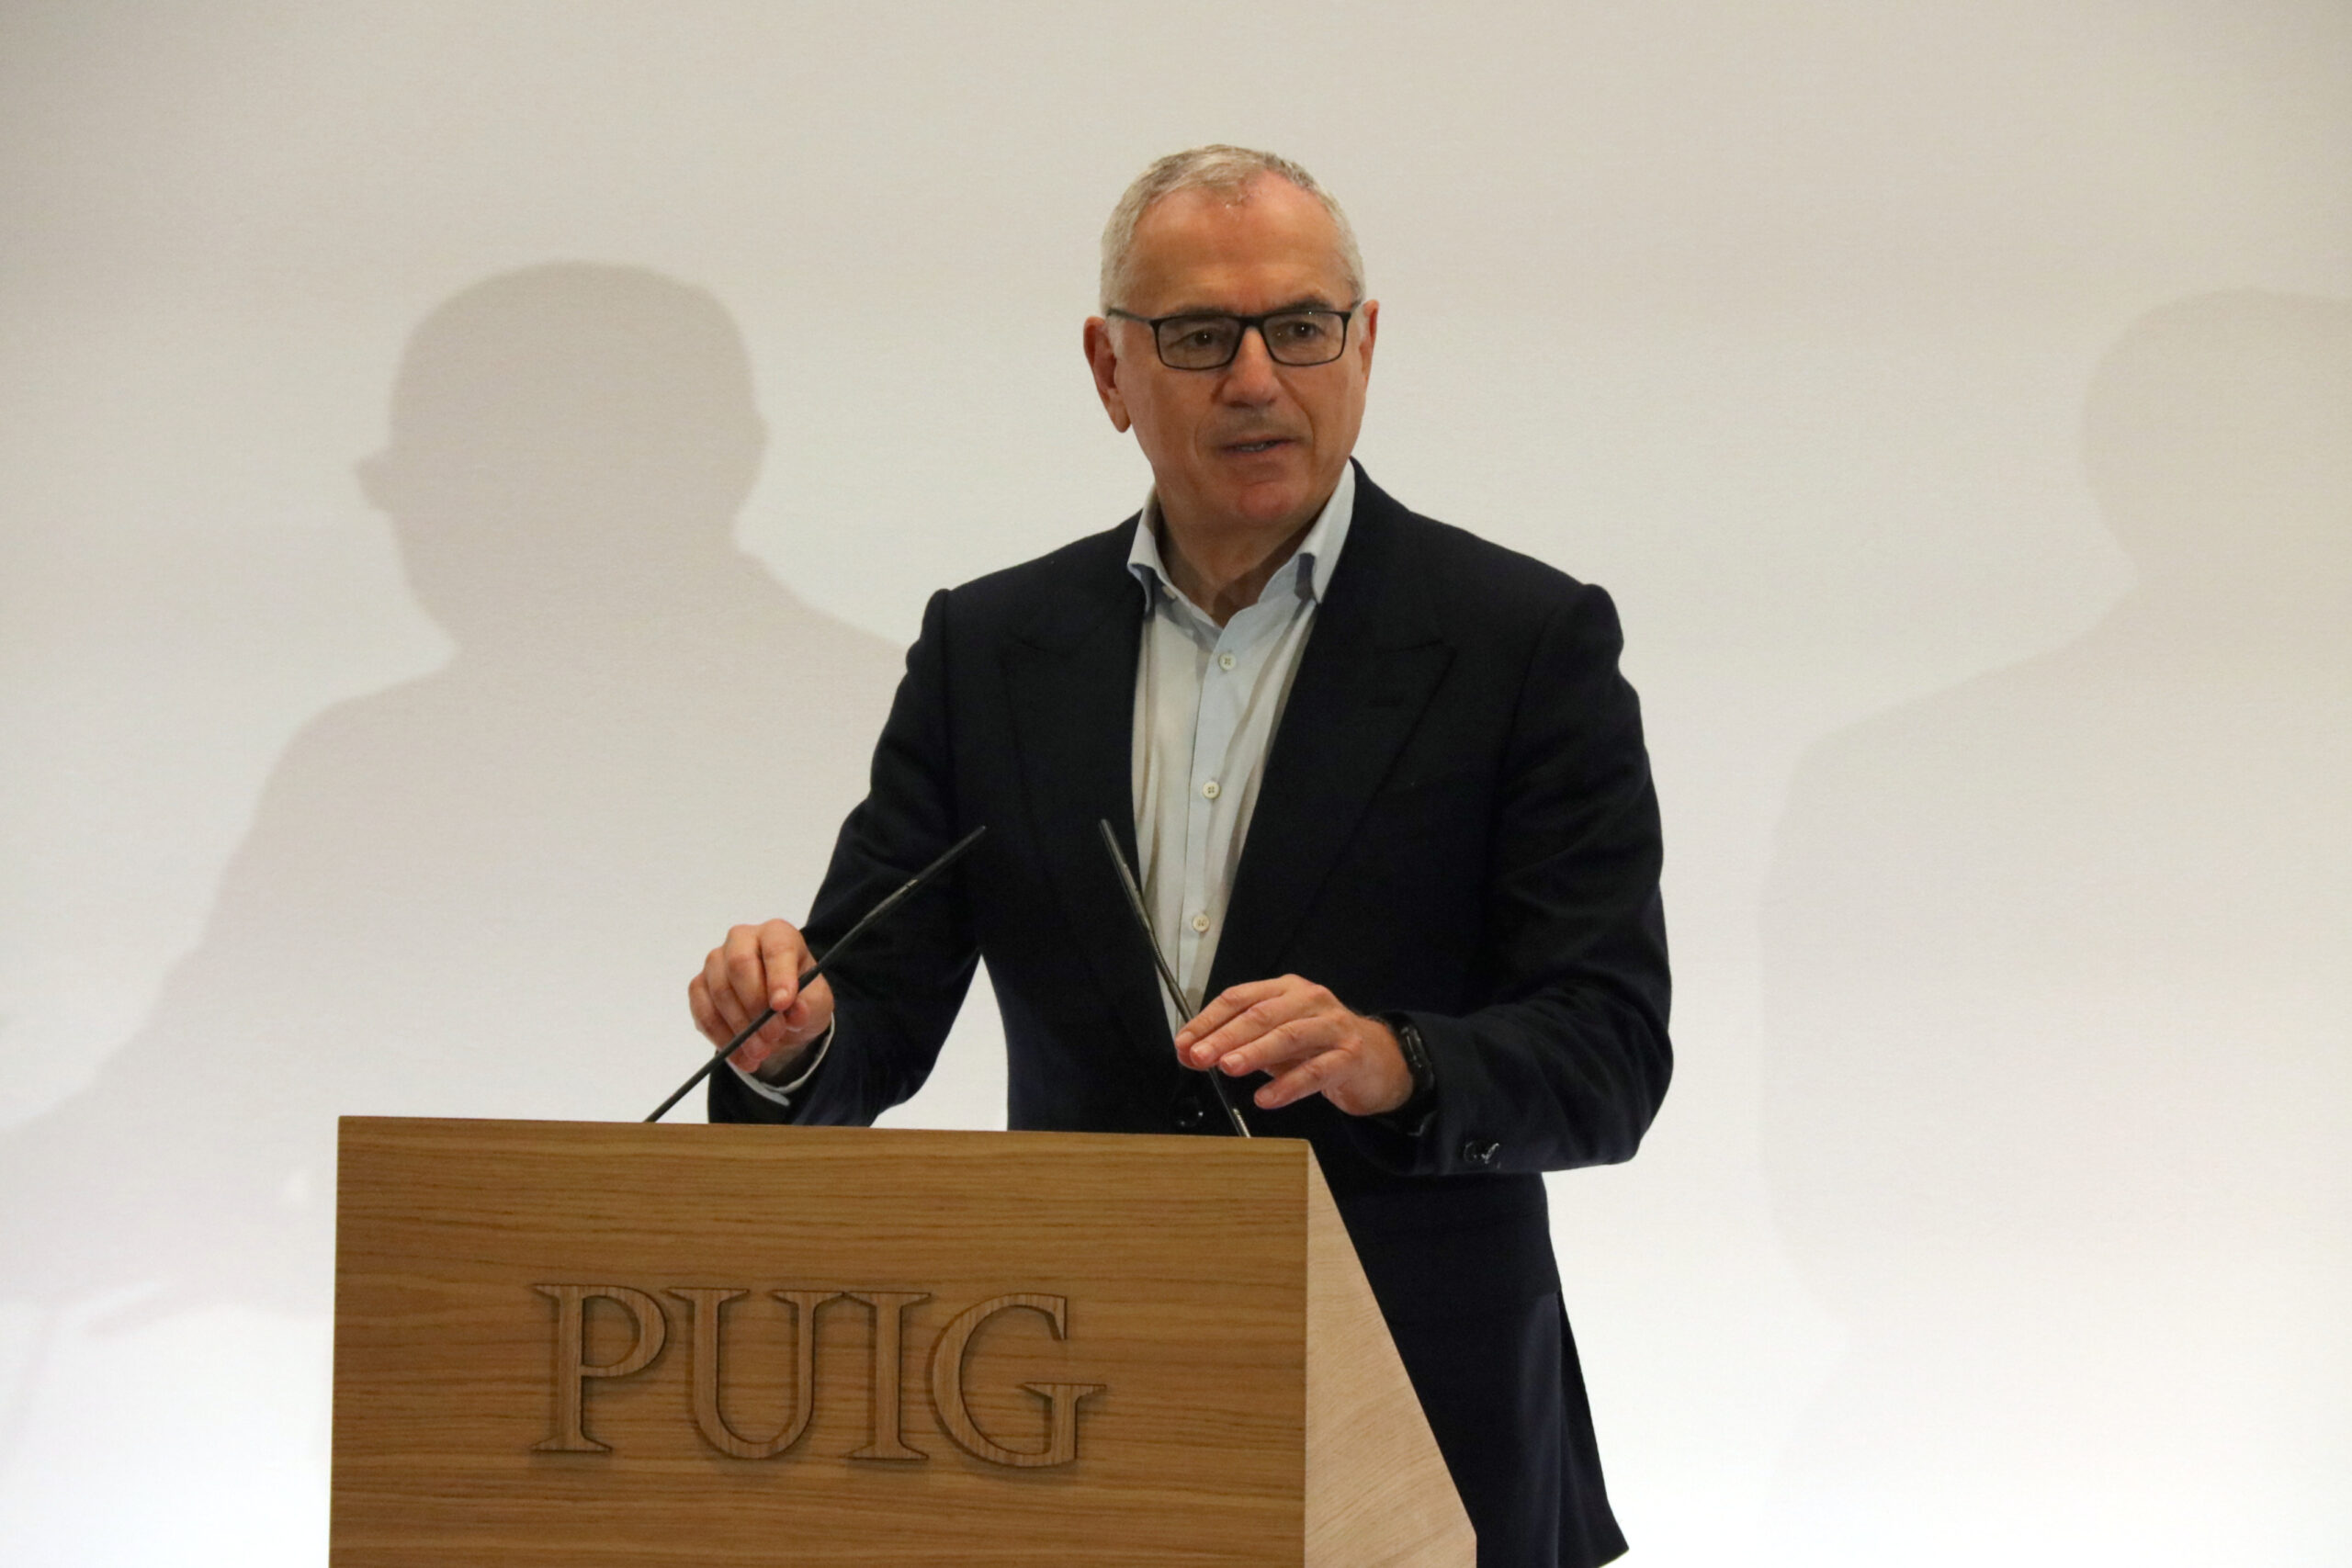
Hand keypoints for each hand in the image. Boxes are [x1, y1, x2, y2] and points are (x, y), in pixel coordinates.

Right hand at [687, 919, 836, 1079]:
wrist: (780, 1017)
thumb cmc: (801, 999)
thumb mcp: (816, 1004)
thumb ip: (809, 1006)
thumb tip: (795, 1014)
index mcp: (777, 934)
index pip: (776, 947)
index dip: (778, 976)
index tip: (782, 1005)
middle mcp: (742, 940)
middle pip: (739, 964)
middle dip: (755, 1005)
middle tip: (773, 1036)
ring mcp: (716, 962)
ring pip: (720, 990)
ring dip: (740, 1028)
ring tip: (761, 1053)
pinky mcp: (699, 987)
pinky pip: (703, 1012)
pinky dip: (722, 1039)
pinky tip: (742, 1057)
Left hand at [1173, 976, 1412, 1116]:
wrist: (1380, 1061)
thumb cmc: (1318, 1047)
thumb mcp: (1275, 1043)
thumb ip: (1236, 1045)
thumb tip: (1189, 1054)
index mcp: (1286, 989)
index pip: (1240, 998)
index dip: (1208, 1020)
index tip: (1184, 1043)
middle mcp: (1310, 1000)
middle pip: (1261, 1014)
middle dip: (1225, 1035)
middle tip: (1199, 1056)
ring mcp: (1333, 1026)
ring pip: (1289, 1036)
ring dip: (1254, 1052)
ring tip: (1228, 1068)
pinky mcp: (1350, 1056)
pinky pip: (1316, 1071)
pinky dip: (1288, 1085)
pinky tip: (1266, 1098)